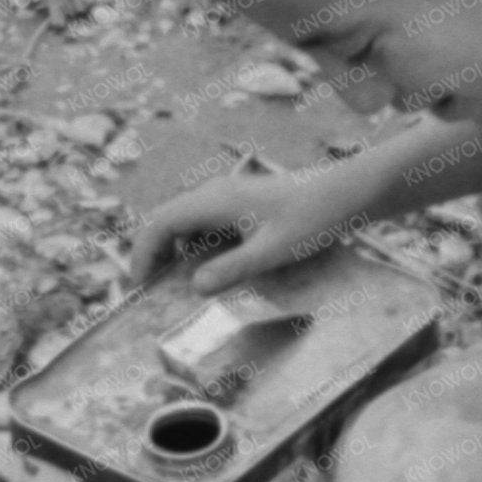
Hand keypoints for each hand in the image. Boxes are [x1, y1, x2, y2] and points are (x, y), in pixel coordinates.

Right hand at [121, 165, 347, 293]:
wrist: (344, 192)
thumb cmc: (312, 219)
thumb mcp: (272, 251)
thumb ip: (232, 270)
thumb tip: (194, 288)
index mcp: (214, 201)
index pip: (158, 224)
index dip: (141, 255)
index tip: (138, 287)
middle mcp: (214, 193)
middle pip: (165, 220)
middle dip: (152, 254)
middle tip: (148, 290)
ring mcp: (227, 195)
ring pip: (184, 220)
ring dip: (173, 249)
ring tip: (172, 283)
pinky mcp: (240, 201)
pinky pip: (204, 221)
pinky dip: (194, 244)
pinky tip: (206, 267)